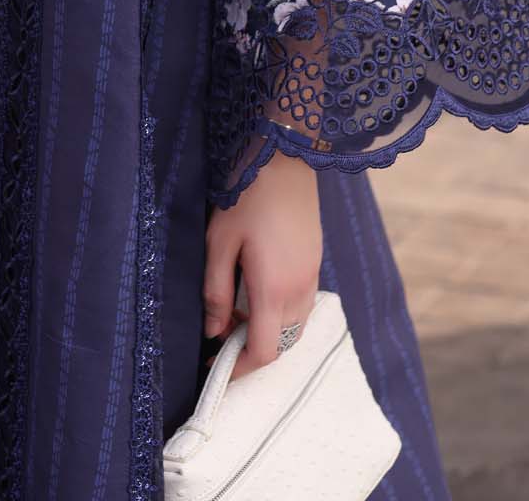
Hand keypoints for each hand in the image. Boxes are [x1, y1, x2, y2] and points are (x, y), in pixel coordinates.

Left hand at [203, 149, 321, 379]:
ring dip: (267, 329)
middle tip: (220, 329)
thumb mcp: (220, 241)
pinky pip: (301, 306)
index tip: (216, 365)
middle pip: (280, 344)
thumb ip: (215, 290)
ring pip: (293, 327)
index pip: (264, 352)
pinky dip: (280, 312)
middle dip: (250, 347)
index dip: (240, 368)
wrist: (285, 160)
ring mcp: (312, 278)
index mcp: (274, 290)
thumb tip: (212, 331)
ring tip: (235, 306)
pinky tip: (257, 287)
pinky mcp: (315, 264)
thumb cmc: (246, 197)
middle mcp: (300, 291)